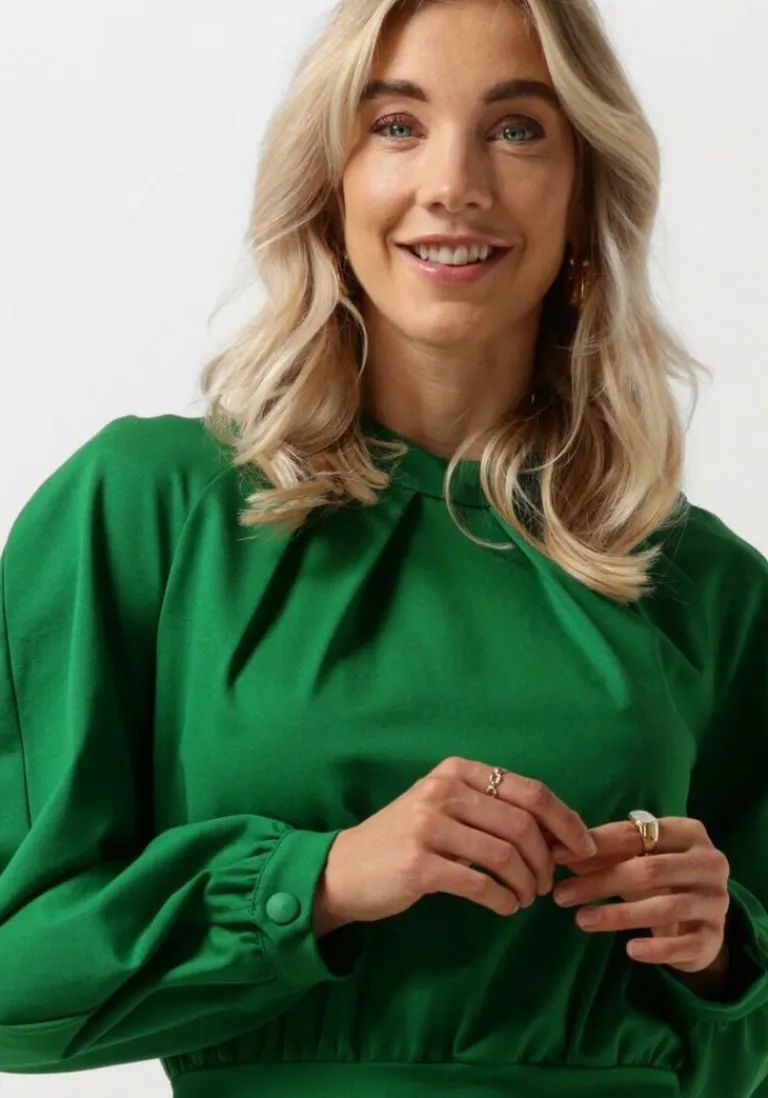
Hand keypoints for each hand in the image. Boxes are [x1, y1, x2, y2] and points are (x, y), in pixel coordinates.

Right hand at [314, 757, 597, 932]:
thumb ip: (490, 809)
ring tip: (523, 898)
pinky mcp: (419, 864)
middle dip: (547, 859)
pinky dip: (502, 900)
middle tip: (546, 884)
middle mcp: (442, 790)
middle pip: (522, 824)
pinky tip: (504, 907)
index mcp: (456, 770)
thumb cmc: (404, 839)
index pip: (529, 790)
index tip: (583, 848)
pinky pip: (481, 884)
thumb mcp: (443, 807)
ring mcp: (428, 826)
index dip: (565, 820)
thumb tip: (556, 832)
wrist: (344, 869)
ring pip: (506, 856)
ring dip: (526, 884)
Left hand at [548, 817, 729, 974]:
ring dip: (618, 915)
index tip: (557, 857)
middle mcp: (709, 863)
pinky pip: (683, 943)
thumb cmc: (661, 879)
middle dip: (601, 882)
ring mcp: (715, 901)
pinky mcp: (715, 937)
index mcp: (688, 833)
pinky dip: (656, 947)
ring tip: (581, 920)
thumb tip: (556, 850)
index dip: (595, 844)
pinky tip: (629, 950)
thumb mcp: (636, 859)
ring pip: (664, 907)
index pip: (637, 834)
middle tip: (561, 895)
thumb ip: (603, 853)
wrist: (702, 921)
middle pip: (649, 870)